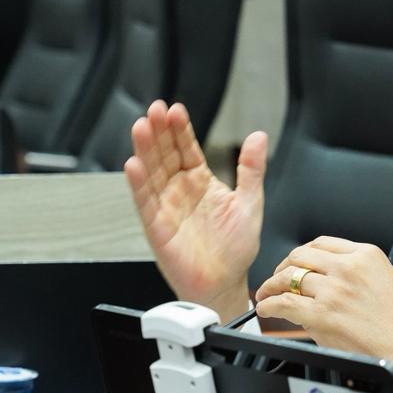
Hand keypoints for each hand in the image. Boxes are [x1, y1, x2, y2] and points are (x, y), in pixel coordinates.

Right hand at [124, 100, 266, 321]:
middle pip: (165, 155)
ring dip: (145, 150)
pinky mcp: (157, 227)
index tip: (175, 109)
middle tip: (154, 109)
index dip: (180, 129)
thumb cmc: (236, 248)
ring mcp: (166, 207)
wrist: (225, 283)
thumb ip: (252, 169)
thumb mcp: (250, 202)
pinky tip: (133, 164)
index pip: (186, 149)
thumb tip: (258, 136)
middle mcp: (180, 191)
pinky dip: (138, 184)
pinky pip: (145, 202)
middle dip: (159, 132)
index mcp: (201, 181)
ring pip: (152, 173)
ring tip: (140, 127)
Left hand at [254, 237, 392, 391]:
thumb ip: (352, 274)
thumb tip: (319, 280)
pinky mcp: (323, 314)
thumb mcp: (382, 280)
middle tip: (276, 280)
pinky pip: (285, 303)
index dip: (302, 254)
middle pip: (300, 256)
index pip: (321, 244)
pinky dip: (269, 304)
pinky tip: (266, 309)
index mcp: (366, 254)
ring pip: (288, 277)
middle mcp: (348, 267)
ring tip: (266, 294)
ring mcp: (335, 290)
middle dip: (283, 267)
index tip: (294, 263)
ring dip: (271, 286)